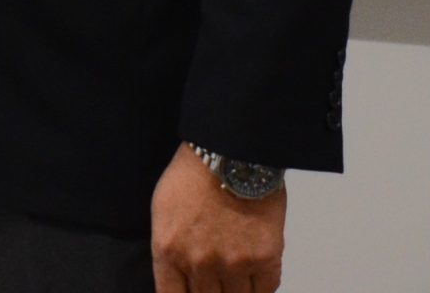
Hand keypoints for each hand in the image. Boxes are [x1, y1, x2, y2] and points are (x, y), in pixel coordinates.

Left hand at [151, 144, 284, 292]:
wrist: (231, 151)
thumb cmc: (193, 176)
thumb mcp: (163, 213)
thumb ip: (169, 252)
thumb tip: (178, 280)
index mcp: (168, 251)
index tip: (191, 292)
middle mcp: (199, 262)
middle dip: (210, 292)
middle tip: (216, 280)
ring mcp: (234, 263)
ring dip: (236, 290)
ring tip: (235, 274)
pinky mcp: (265, 258)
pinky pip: (266, 290)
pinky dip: (261, 286)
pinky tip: (255, 275)